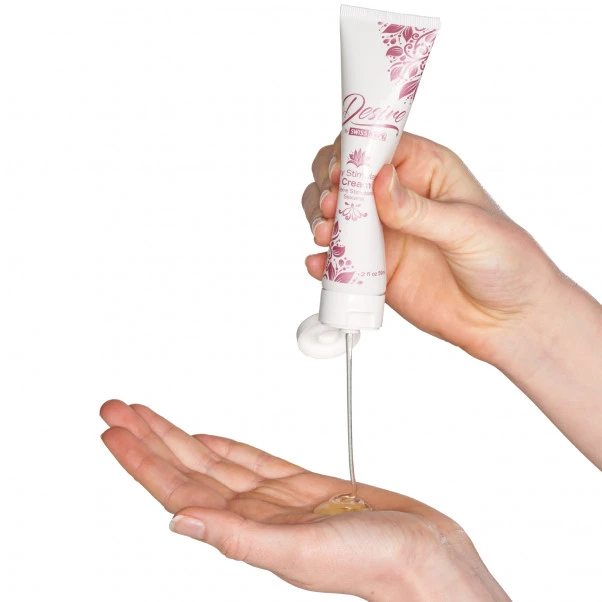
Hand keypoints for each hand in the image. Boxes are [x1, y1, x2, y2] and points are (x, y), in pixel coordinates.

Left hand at [100, 400, 508, 600]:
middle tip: (116, 408)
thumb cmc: (375, 564)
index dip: (144, 459)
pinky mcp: (306, 488)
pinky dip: (228, 448)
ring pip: (217, 461)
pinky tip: (210, 440)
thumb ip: (239, 536)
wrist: (428, 559)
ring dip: (181, 437)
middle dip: (151, 437)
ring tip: (150, 415)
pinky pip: (255, 462)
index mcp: (247, 530)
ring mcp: (279, 500)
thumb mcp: (301, 551)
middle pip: (189, 468)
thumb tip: (179, 522)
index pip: (180, 488)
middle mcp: (255, 515)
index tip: (115, 431)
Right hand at [303, 133, 601, 469]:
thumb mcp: (468, 228)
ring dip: (320, 220)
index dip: (353, 152)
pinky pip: (338, 259)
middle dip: (328, 186)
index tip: (340, 171)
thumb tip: (379, 180)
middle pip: (345, 176)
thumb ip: (419, 209)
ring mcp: (383, 234)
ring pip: (333, 215)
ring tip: (326, 235)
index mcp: (425, 172)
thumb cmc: (506, 262)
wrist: (507, 320)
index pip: (379, 146)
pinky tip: (321, 265)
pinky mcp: (373, 268)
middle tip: (332, 207)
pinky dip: (322, 261)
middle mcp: (397, 199)